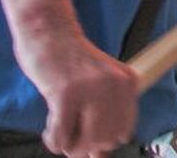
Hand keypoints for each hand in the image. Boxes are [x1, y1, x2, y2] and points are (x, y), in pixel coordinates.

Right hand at [13, 28, 138, 157]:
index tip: (87, 133)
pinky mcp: (65, 94)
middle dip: (85, 145)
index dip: (103, 139)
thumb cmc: (70, 60)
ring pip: (85, 144)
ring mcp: (91, 89)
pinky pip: (61, 138)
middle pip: (104, 141)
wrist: (48, 31)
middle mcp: (114, 85)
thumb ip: (102, 118)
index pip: (123, 131)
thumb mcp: (97, 85)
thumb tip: (98, 156)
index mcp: (127, 82)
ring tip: (60, 129)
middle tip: (70, 132)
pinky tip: (49, 129)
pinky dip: (52, 140)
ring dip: (68, 145)